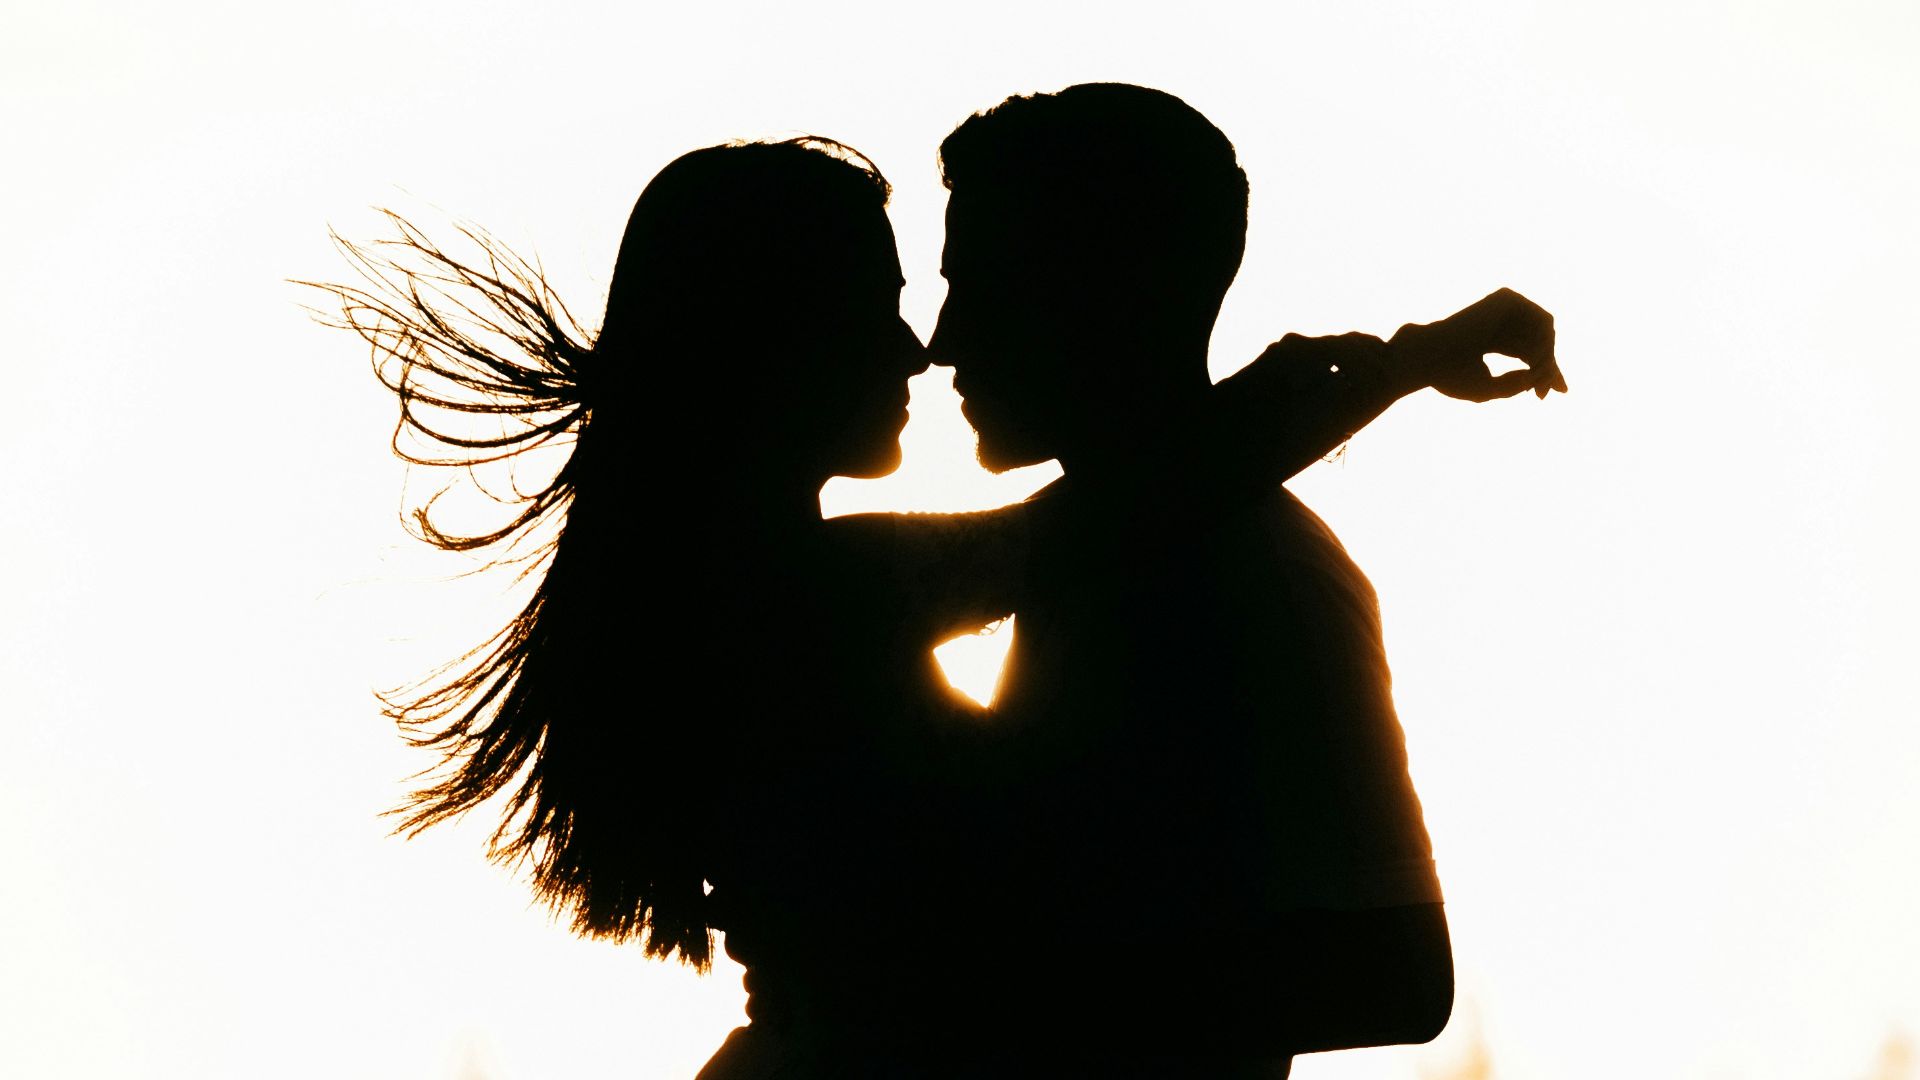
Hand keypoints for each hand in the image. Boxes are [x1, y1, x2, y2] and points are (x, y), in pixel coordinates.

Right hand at [1389, 288, 1566, 401]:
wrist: (1427, 357)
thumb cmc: (1450, 375)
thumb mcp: (1489, 388)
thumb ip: (1516, 383)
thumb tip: (1541, 374)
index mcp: (1489, 338)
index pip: (1524, 352)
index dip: (1541, 372)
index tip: (1550, 393)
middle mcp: (1497, 321)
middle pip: (1537, 343)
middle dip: (1547, 368)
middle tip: (1544, 393)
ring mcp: (1502, 308)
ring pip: (1544, 332)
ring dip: (1546, 358)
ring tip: (1533, 377)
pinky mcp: (1508, 298)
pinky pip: (1544, 321)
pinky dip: (1545, 343)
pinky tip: (1533, 360)